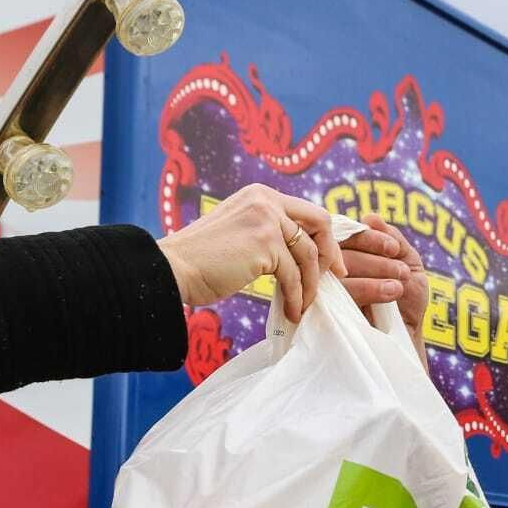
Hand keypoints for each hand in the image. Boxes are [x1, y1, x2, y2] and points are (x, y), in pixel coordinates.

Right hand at [155, 184, 345, 320]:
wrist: (172, 269)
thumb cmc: (202, 260)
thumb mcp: (241, 232)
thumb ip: (269, 233)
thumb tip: (303, 254)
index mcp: (260, 195)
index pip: (308, 212)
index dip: (325, 237)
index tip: (331, 262)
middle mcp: (265, 200)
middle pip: (319, 223)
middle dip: (331, 254)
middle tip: (335, 279)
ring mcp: (266, 220)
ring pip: (308, 256)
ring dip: (310, 285)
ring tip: (303, 305)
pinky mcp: (264, 245)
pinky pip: (293, 276)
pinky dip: (296, 297)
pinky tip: (293, 312)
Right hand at [339, 214, 427, 364]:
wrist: (408, 336)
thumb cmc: (407, 300)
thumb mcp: (408, 263)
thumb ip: (392, 239)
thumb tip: (370, 218)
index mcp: (349, 253)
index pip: (346, 235)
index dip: (369, 237)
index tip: (394, 249)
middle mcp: (333, 268)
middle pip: (341, 251)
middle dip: (376, 259)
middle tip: (402, 271)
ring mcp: (326, 289)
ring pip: (340, 271)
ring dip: (375, 273)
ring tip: (399, 286)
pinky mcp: (324, 311)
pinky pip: (337, 293)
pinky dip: (367, 289)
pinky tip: (391, 293)